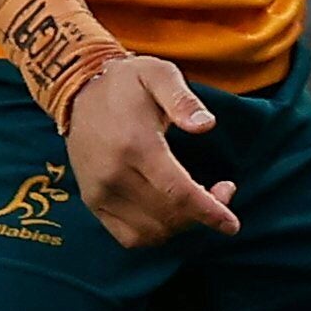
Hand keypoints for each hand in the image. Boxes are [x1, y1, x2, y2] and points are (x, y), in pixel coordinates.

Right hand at [64, 57, 238, 250]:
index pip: (177, 193)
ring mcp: (99, 193)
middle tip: (224, 190)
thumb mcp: (159, 74)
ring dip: (181, 226)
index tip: (232, 224)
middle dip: (203, 214)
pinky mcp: (92, 202)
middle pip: (167, 216)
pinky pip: (126, 236)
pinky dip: (155, 234)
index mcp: (135, 146)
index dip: (209, 211)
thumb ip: (183, 99)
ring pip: (149, 232)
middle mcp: (113, 176)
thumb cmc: (127, 82)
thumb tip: (207, 125)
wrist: (79, 91)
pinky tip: (172, 214)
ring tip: (200, 199)